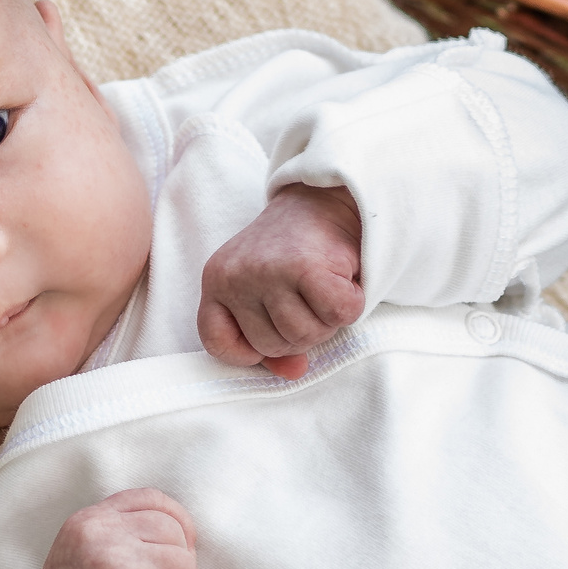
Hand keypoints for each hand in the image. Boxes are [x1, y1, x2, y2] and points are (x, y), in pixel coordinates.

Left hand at [199, 184, 363, 379]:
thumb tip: (293, 371)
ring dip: (327, 320)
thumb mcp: (268, 293)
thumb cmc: (295, 251)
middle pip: (271, 345)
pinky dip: (351, 305)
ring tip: (325, 286)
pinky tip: (345, 280)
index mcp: (216, 280)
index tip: (272, 332)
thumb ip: (272, 338)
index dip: (248, 351)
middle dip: (300, 332)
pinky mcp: (306, 266)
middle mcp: (235, 275)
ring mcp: (268, 271)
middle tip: (310, 298)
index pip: (216, 343)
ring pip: (304, 335)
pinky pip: (337, 315)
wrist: (324, 197)